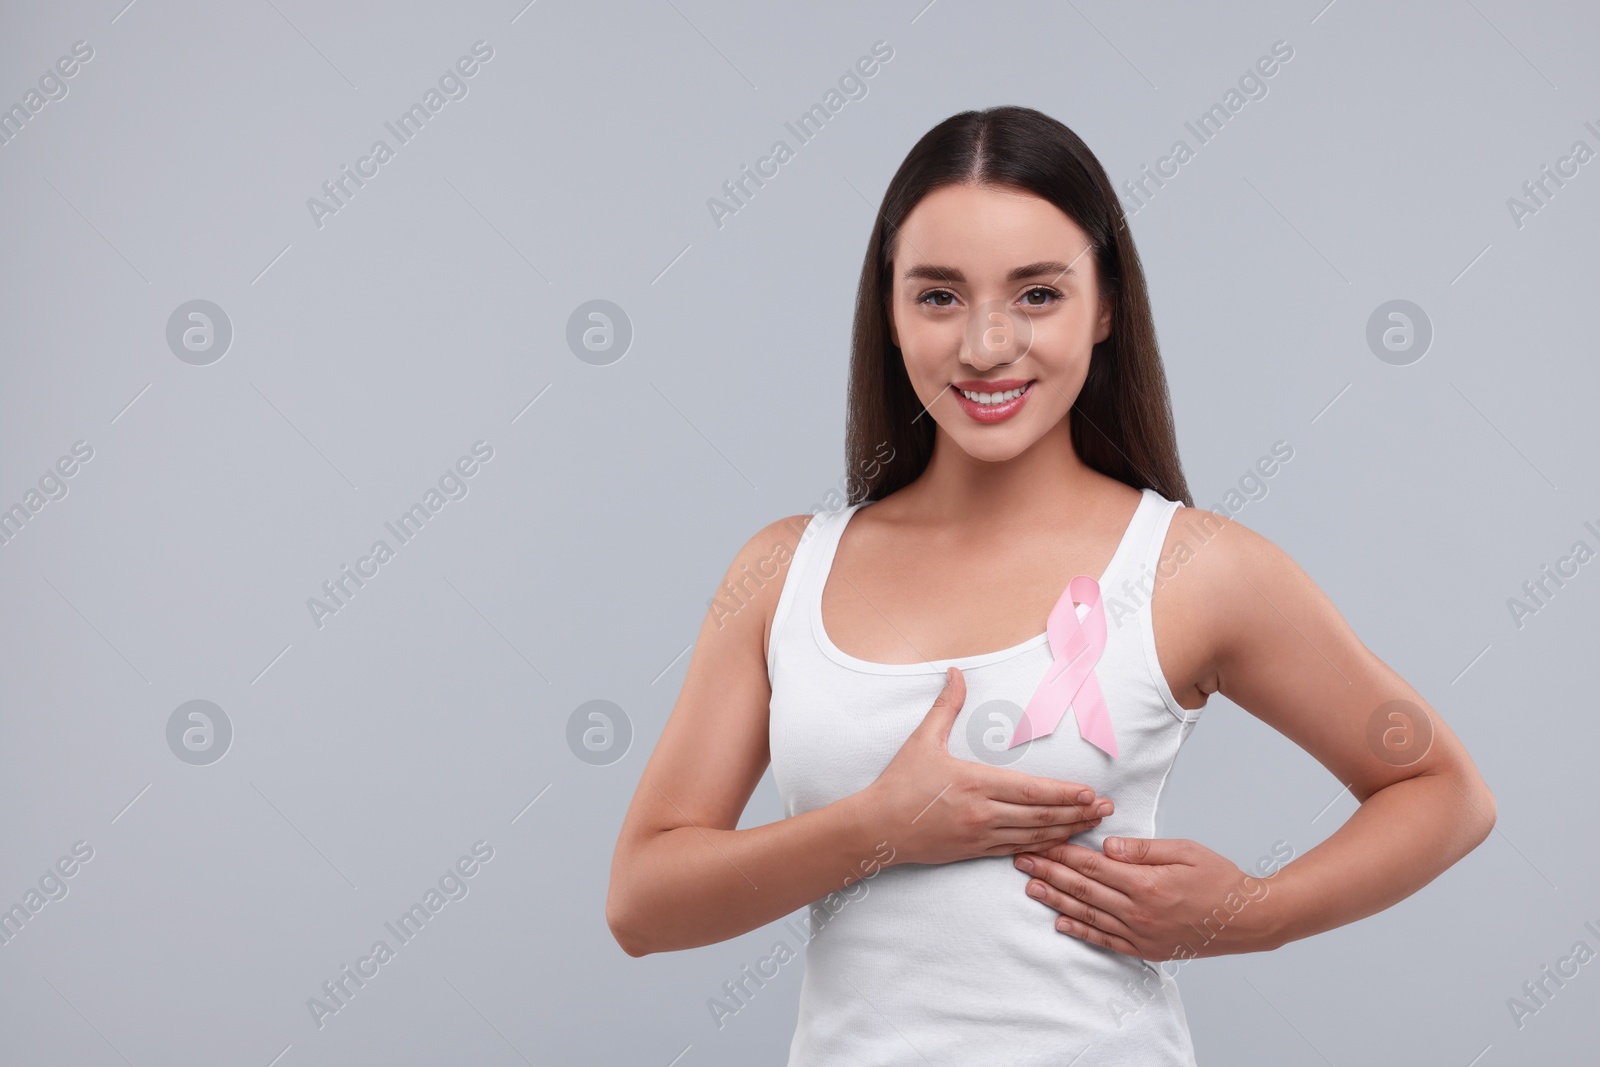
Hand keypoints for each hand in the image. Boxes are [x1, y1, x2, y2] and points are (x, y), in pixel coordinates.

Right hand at [850, 667, 1114, 867]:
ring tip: (1092, 825)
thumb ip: (946, 706)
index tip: (1090, 792)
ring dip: (1067, 831)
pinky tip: (1060, 842)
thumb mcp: (923, 740)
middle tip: (1106, 809)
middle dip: (1078, 813)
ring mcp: (981, 836)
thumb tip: (956, 672)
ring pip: (1035, 837)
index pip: (1031, 791)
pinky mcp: (975, 852)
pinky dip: (1043, 847)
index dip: (1064, 794)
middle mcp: (983, 813)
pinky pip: (1018, 850)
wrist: (877, 827)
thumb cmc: (899, 783)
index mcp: (975, 783)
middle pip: (1041, 817)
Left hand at [1012, 836, 1282, 959]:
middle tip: (1021, 861)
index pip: (1092, 865)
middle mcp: (1138, 911)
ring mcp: (1140, 933)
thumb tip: (1108, 844)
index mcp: (1145, 883)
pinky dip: (1081, 931)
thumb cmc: (1219, 879)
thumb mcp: (1184, 851)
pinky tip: (1061, 922)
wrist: (1246, 920)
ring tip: (1030, 888)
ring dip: (1055, 900)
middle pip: (1082, 888)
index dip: (1062, 853)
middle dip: (1048, 873)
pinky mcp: (1145, 948)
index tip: (1040, 843)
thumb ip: (1143, 849)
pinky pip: (1105, 940)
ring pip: (1087, 914)